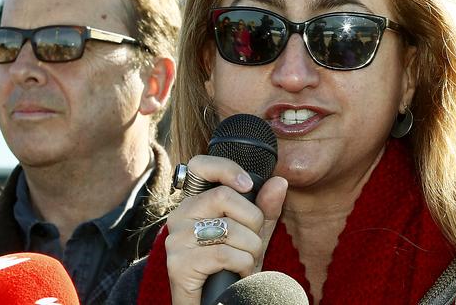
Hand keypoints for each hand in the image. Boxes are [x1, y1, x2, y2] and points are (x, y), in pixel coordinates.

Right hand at [165, 155, 287, 304]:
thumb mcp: (254, 233)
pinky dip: (243, 266)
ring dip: (251, 249)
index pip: (201, 165)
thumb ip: (266, 208)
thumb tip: (279, 182)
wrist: (215, 303)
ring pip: (230, 228)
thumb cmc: (231, 267)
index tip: (248, 185)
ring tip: (247, 263)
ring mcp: (176, 239)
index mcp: (196, 202)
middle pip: (225, 196)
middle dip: (253, 221)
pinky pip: (225, 254)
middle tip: (252, 242)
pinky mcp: (178, 263)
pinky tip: (238, 275)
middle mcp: (180, 215)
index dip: (226, 168)